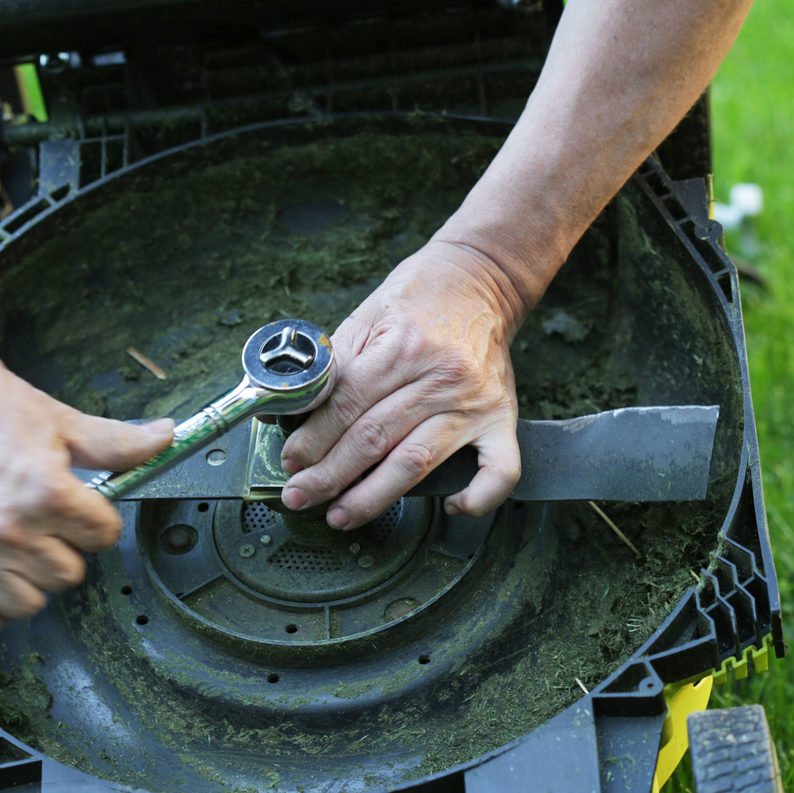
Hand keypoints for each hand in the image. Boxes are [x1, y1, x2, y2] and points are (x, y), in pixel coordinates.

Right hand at [0, 334, 173, 631]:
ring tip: (18, 548)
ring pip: (26, 602)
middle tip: (44, 521)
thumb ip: (114, 441)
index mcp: (46, 492)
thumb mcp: (56, 418)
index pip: (103, 536)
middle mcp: (8, 529)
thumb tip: (166, 438)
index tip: (80, 508)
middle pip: (68, 574)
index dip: (96, 519)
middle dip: (64, 548)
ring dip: (28, 580)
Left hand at [279, 239, 524, 528]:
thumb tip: (291, 411)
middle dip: (330, 475)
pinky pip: (500, 470)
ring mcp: (474, 403)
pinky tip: (451, 508)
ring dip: (375, 496)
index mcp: (401, 348)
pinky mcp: (502, 417)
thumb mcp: (366, 316)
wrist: (481, 277)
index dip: (313, 439)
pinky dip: (479, 497)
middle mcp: (440, 377)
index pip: (347, 405)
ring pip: (417, 462)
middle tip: (301, 495)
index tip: (292, 461)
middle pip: (375, 438)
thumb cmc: (419, 297)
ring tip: (343, 514)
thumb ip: (334, 366)